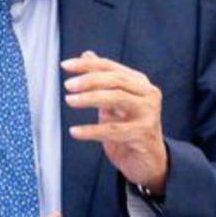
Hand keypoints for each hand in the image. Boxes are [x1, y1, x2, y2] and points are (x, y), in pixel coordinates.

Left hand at [63, 51, 167, 194]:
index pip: (110, 67)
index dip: (87, 65)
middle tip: (68, 85)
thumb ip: (103, 80)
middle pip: (116, 80)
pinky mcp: (143, 134)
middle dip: (89, 80)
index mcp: (139, 83)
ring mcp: (148, 114)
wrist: (149, 161)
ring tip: (70, 101)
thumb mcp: (114, 102)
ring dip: (89, 98)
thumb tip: (87, 55)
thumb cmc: (130, 129)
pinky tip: (75, 131)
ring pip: (117, 98)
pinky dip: (91, 130)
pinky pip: (113, 130)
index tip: (66, 66)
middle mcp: (147, 94)